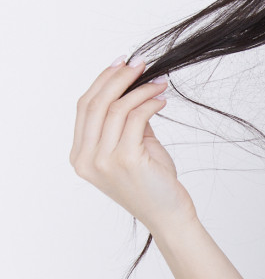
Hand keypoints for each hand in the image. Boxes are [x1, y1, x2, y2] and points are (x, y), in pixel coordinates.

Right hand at [70, 56, 196, 236]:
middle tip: (140, 63)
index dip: (102, 81)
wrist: (169, 216)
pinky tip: (161, 100)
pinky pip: (135, 118)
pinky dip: (149, 103)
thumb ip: (124, 121)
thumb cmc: (152, 184)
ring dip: (139, 89)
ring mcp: (103, 161)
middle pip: (96, 104)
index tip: (121, 63)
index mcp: (80, 156)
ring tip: (159, 83)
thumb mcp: (132, 147)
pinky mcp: (125, 160)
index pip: (85, 108)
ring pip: (116, 108)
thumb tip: (131, 86)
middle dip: (119, 78)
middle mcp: (86, 160)